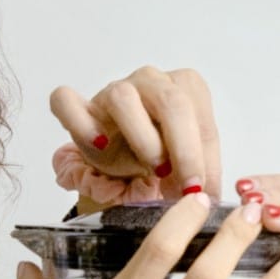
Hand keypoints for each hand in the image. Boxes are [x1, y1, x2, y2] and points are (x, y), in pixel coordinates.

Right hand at [51, 66, 219, 207]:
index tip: (204, 192)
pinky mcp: (79, 105)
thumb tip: (211, 197)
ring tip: (152, 168)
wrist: (120, 162)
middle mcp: (151, 81)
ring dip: (143, 138)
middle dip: (183, 149)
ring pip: (123, 98)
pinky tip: (98, 145)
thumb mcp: (185, 165)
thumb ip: (200, 174)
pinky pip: (68, 101)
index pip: (201, 118)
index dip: (205, 158)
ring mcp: (114, 90)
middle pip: (171, 102)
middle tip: (186, 185)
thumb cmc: (155, 158)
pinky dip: (81, 124)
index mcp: (184, 89)